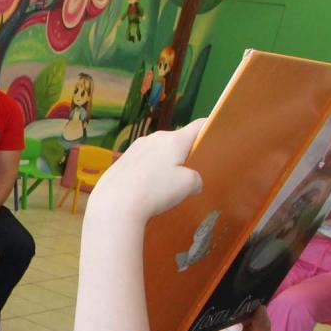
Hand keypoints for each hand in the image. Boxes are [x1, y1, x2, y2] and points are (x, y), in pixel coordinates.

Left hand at [91, 120, 206, 220]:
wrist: (114, 204)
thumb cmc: (155, 191)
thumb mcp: (188, 186)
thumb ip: (195, 179)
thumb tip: (191, 179)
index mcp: (173, 140)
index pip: (197, 126)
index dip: (209, 128)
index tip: (216, 132)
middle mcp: (153, 138)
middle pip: (176, 141)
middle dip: (184, 154)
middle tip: (188, 175)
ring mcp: (134, 149)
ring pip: (157, 152)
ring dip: (164, 164)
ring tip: (163, 187)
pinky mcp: (121, 162)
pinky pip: (141, 163)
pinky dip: (147, 173)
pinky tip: (144, 190)